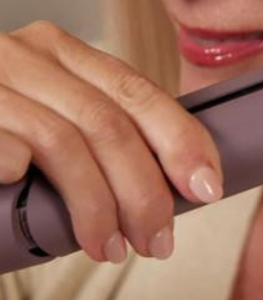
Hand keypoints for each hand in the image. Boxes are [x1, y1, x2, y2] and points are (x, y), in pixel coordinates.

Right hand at [0, 21, 224, 262]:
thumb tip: (169, 179)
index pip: (138, 91)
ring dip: (99, 207)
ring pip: (68, 144)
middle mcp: (24, 53)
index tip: (207, 187)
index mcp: (59, 50)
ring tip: (112, 249)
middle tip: (159, 240)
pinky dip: (35, 190)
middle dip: (145, 189)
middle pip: (111, 123)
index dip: (181, 140)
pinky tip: (41, 219)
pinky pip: (11, 155)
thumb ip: (94, 127)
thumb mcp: (49, 111)